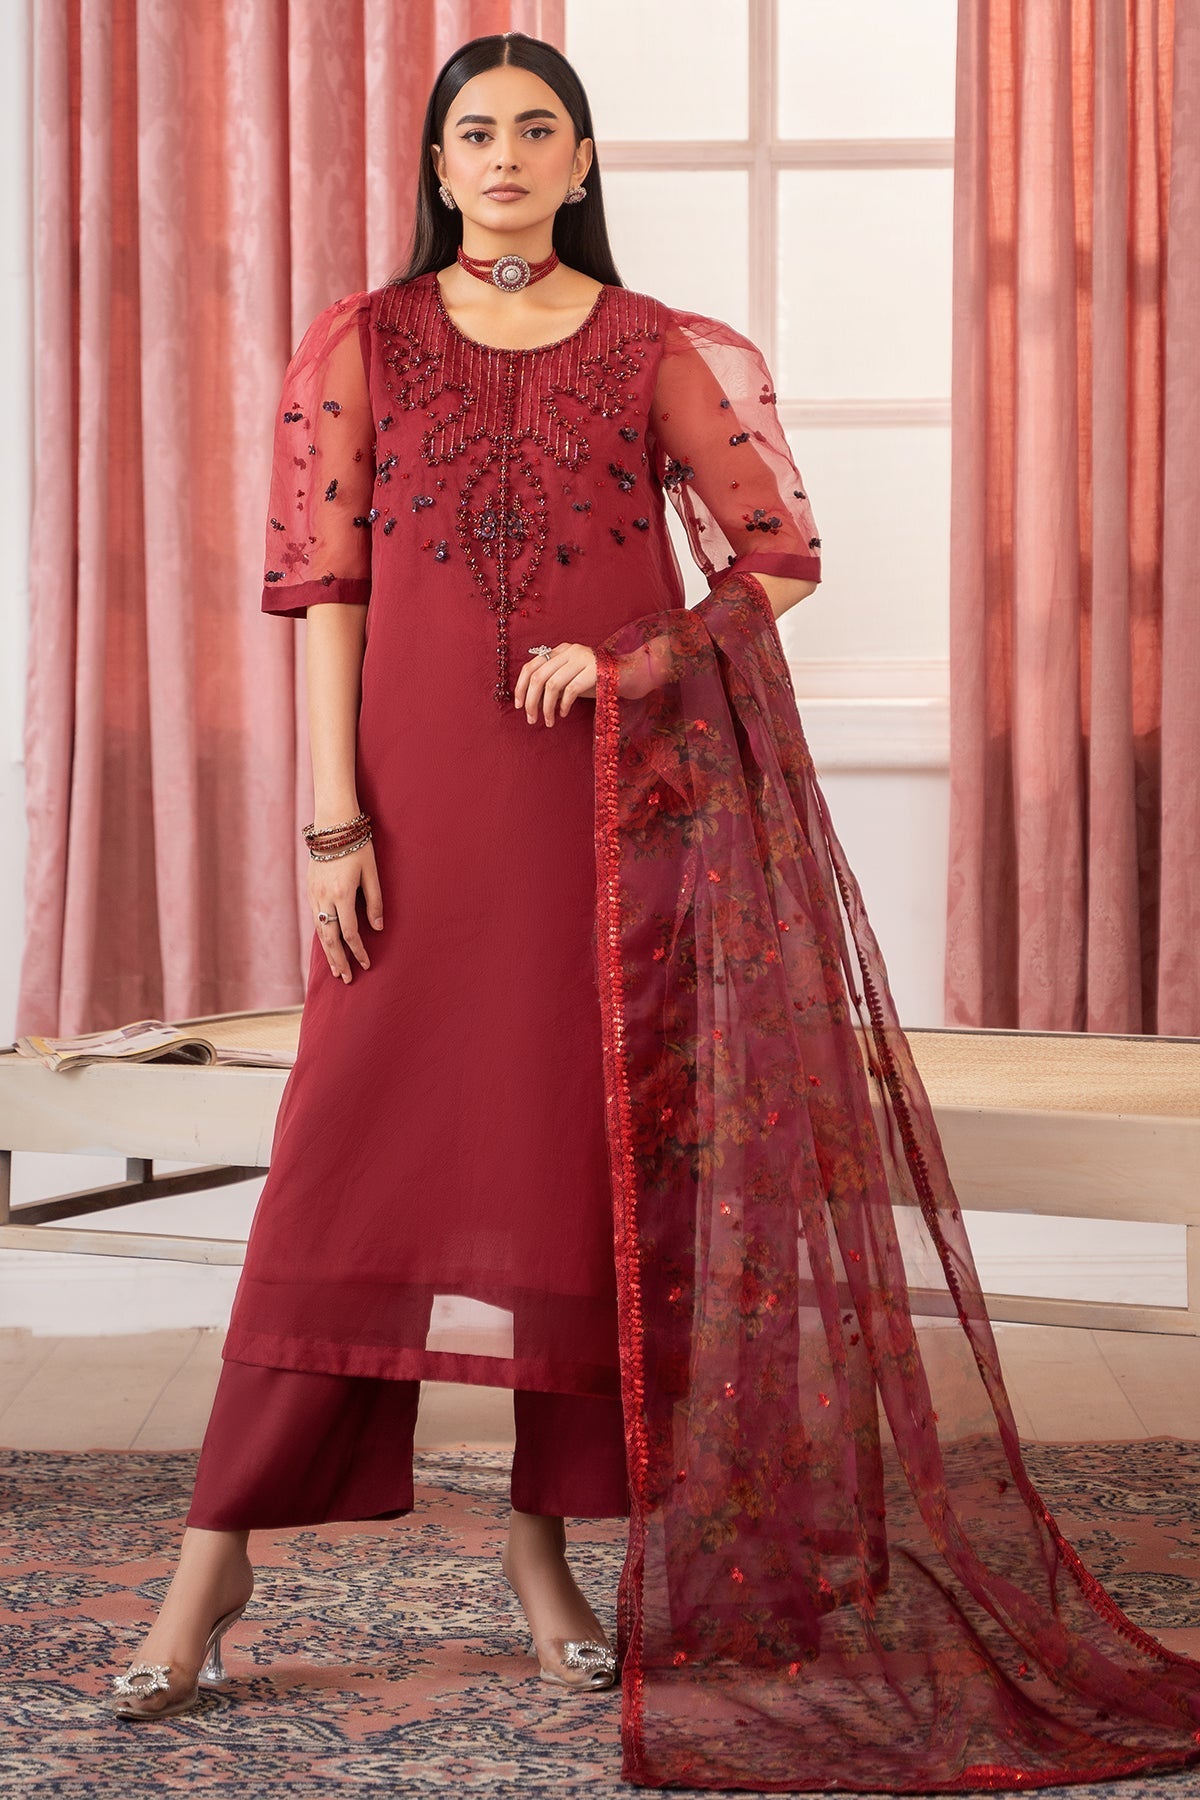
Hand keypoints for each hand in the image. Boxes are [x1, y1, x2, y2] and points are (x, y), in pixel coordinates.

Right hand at [307, 839, 382, 983]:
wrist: (332, 825)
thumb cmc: (358, 846)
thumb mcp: (372, 873)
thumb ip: (375, 902)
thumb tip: (378, 928)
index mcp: (342, 895)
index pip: (351, 933)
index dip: (359, 951)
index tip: (367, 964)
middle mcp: (325, 898)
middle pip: (331, 938)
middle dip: (340, 960)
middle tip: (347, 979)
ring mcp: (314, 894)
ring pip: (320, 931)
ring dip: (328, 952)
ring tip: (336, 969)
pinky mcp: (309, 889)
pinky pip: (315, 918)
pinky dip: (321, 935)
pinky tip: (327, 943)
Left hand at [513, 642, 596, 725]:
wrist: (631, 674)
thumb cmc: (598, 681)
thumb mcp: (572, 680)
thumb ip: (553, 686)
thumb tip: (531, 702)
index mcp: (561, 650)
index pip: (531, 665)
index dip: (521, 686)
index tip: (519, 705)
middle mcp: (570, 650)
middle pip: (539, 676)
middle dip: (531, 700)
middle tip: (531, 719)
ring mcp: (582, 658)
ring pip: (552, 685)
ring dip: (546, 707)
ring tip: (548, 721)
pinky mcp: (594, 670)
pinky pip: (571, 690)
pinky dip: (564, 705)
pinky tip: (564, 714)